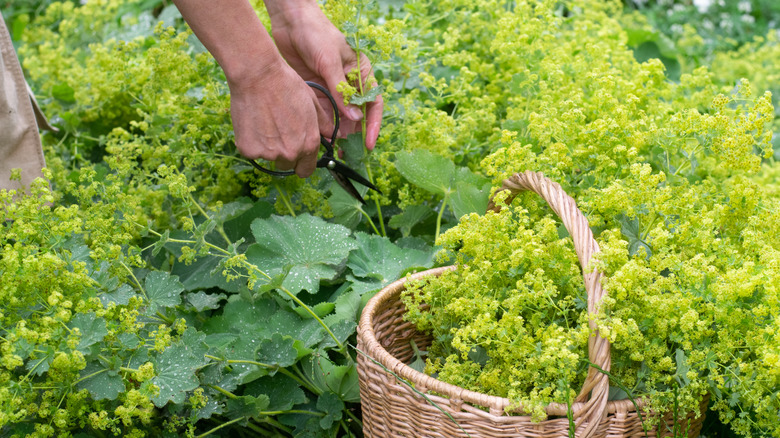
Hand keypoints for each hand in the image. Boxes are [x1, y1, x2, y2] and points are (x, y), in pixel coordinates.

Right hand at [227, 60, 330, 176]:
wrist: (258, 75)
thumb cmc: (287, 85)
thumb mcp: (312, 103)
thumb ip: (323, 124)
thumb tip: (333, 136)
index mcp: (309, 144)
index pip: (306, 170)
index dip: (302, 163)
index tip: (297, 157)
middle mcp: (291, 152)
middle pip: (287, 165)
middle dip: (284, 153)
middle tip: (277, 131)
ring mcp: (269, 153)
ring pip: (269, 158)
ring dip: (267, 147)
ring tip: (264, 122)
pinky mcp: (249, 149)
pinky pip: (251, 152)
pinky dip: (250, 141)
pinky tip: (252, 122)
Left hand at [265, 1, 383, 149]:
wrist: (290, 21)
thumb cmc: (316, 33)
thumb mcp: (330, 62)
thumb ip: (341, 91)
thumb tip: (355, 120)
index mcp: (361, 73)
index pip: (373, 103)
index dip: (373, 125)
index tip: (368, 143)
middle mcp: (349, 83)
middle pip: (356, 115)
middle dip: (352, 134)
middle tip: (345, 151)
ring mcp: (332, 88)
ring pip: (338, 117)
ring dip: (336, 132)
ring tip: (332, 148)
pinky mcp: (315, 90)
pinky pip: (322, 112)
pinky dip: (321, 124)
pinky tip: (319, 136)